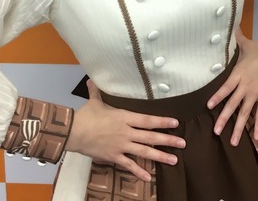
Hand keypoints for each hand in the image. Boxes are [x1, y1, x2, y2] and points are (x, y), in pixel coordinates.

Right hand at [65, 80, 184, 181]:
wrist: (74, 132)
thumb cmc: (86, 115)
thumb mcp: (95, 101)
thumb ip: (96, 91)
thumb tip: (92, 79)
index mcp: (124, 117)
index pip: (148, 119)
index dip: (162, 121)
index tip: (175, 123)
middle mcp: (126, 132)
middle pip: (151, 136)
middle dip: (168, 140)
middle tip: (183, 143)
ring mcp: (121, 145)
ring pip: (144, 151)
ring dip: (160, 156)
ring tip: (174, 160)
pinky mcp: (114, 157)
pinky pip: (129, 165)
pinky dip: (139, 172)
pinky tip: (149, 177)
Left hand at [207, 28, 257, 144]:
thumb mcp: (245, 44)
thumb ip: (235, 38)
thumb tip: (229, 26)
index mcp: (238, 74)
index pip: (225, 88)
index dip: (216, 97)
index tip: (208, 106)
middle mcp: (246, 86)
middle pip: (233, 105)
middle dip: (223, 119)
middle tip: (215, 131)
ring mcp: (256, 93)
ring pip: (246, 113)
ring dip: (239, 128)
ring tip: (233, 141)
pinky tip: (257, 138)